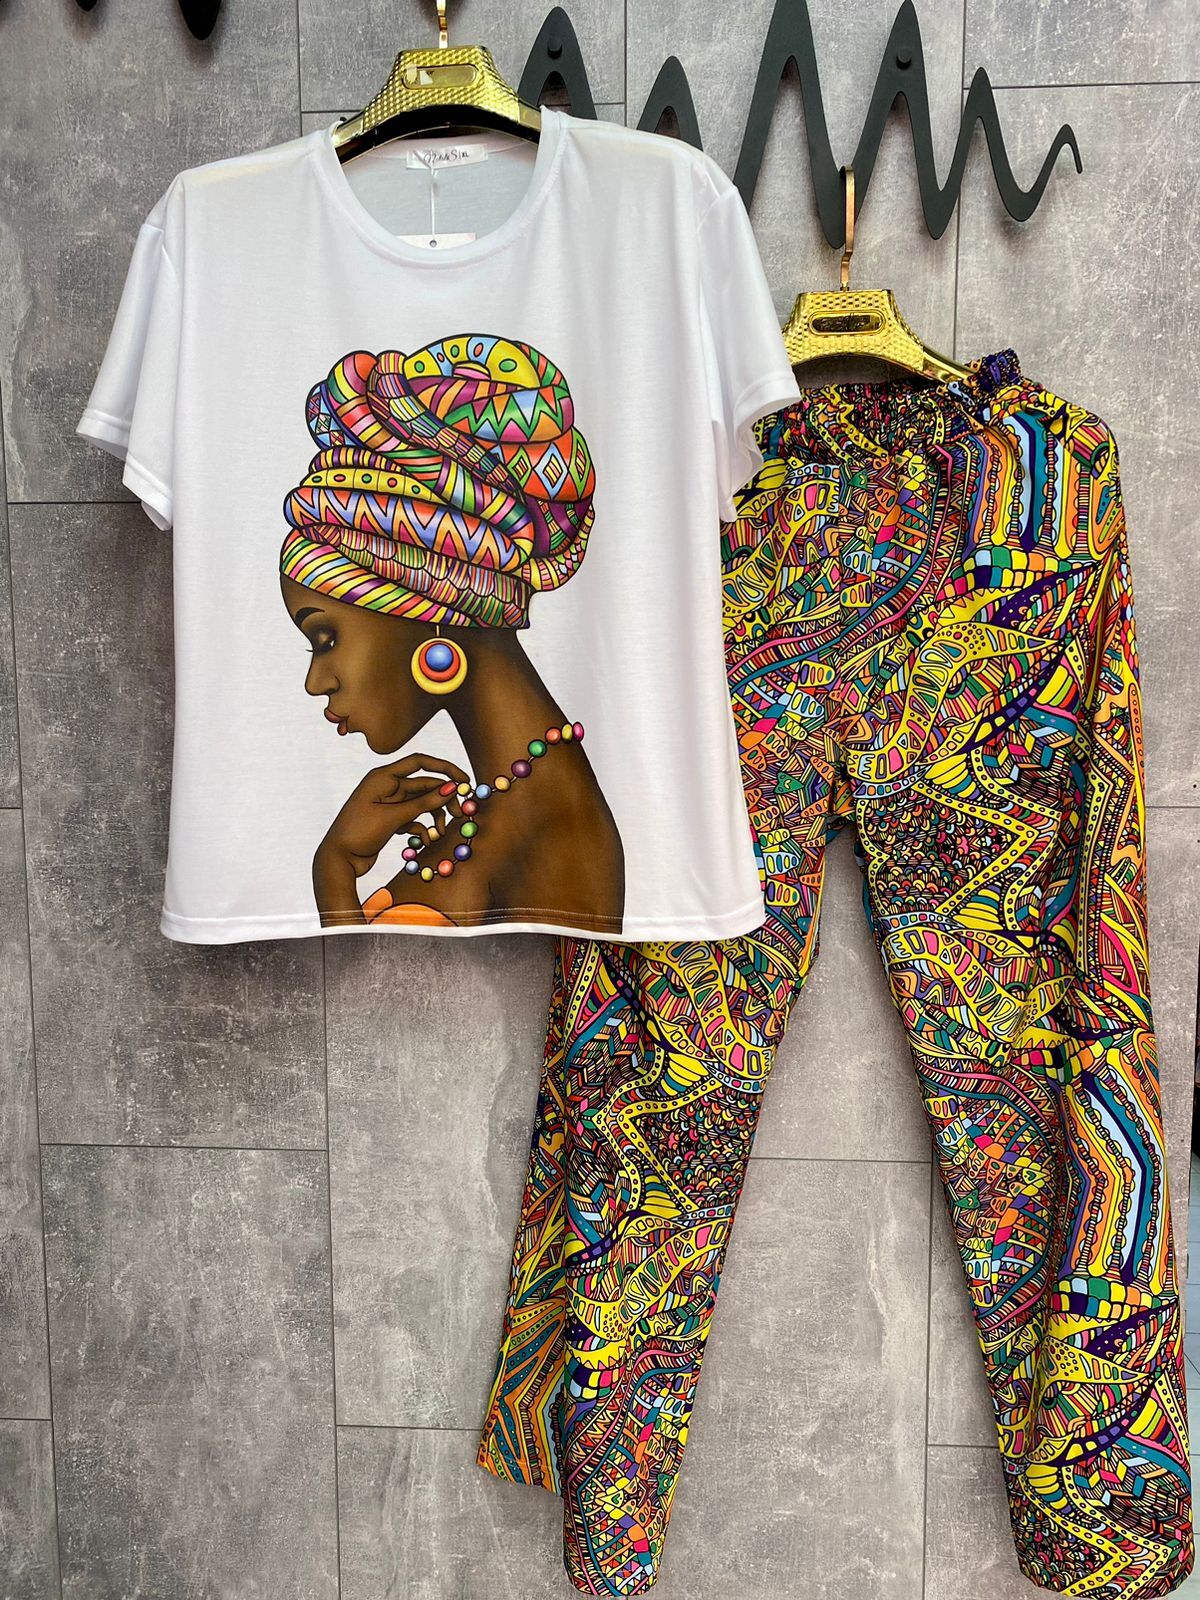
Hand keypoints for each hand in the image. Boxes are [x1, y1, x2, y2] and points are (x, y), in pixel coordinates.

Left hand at [316, 753, 472, 878]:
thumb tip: (450, 788)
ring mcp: (388, 803)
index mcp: (383, 777)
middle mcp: (386, 786)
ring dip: (434, 816)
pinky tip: (426, 840)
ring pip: (421, 804)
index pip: (419, 762)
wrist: (337, 859)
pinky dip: (422, 827)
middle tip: (459, 812)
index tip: (463, 781)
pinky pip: (413, 818)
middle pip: (424, 785)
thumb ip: (423, 803)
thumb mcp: (393, 817)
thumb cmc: (359, 832)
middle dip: (443, 798)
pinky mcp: (389, 819)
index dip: (444, 768)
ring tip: (440, 831)